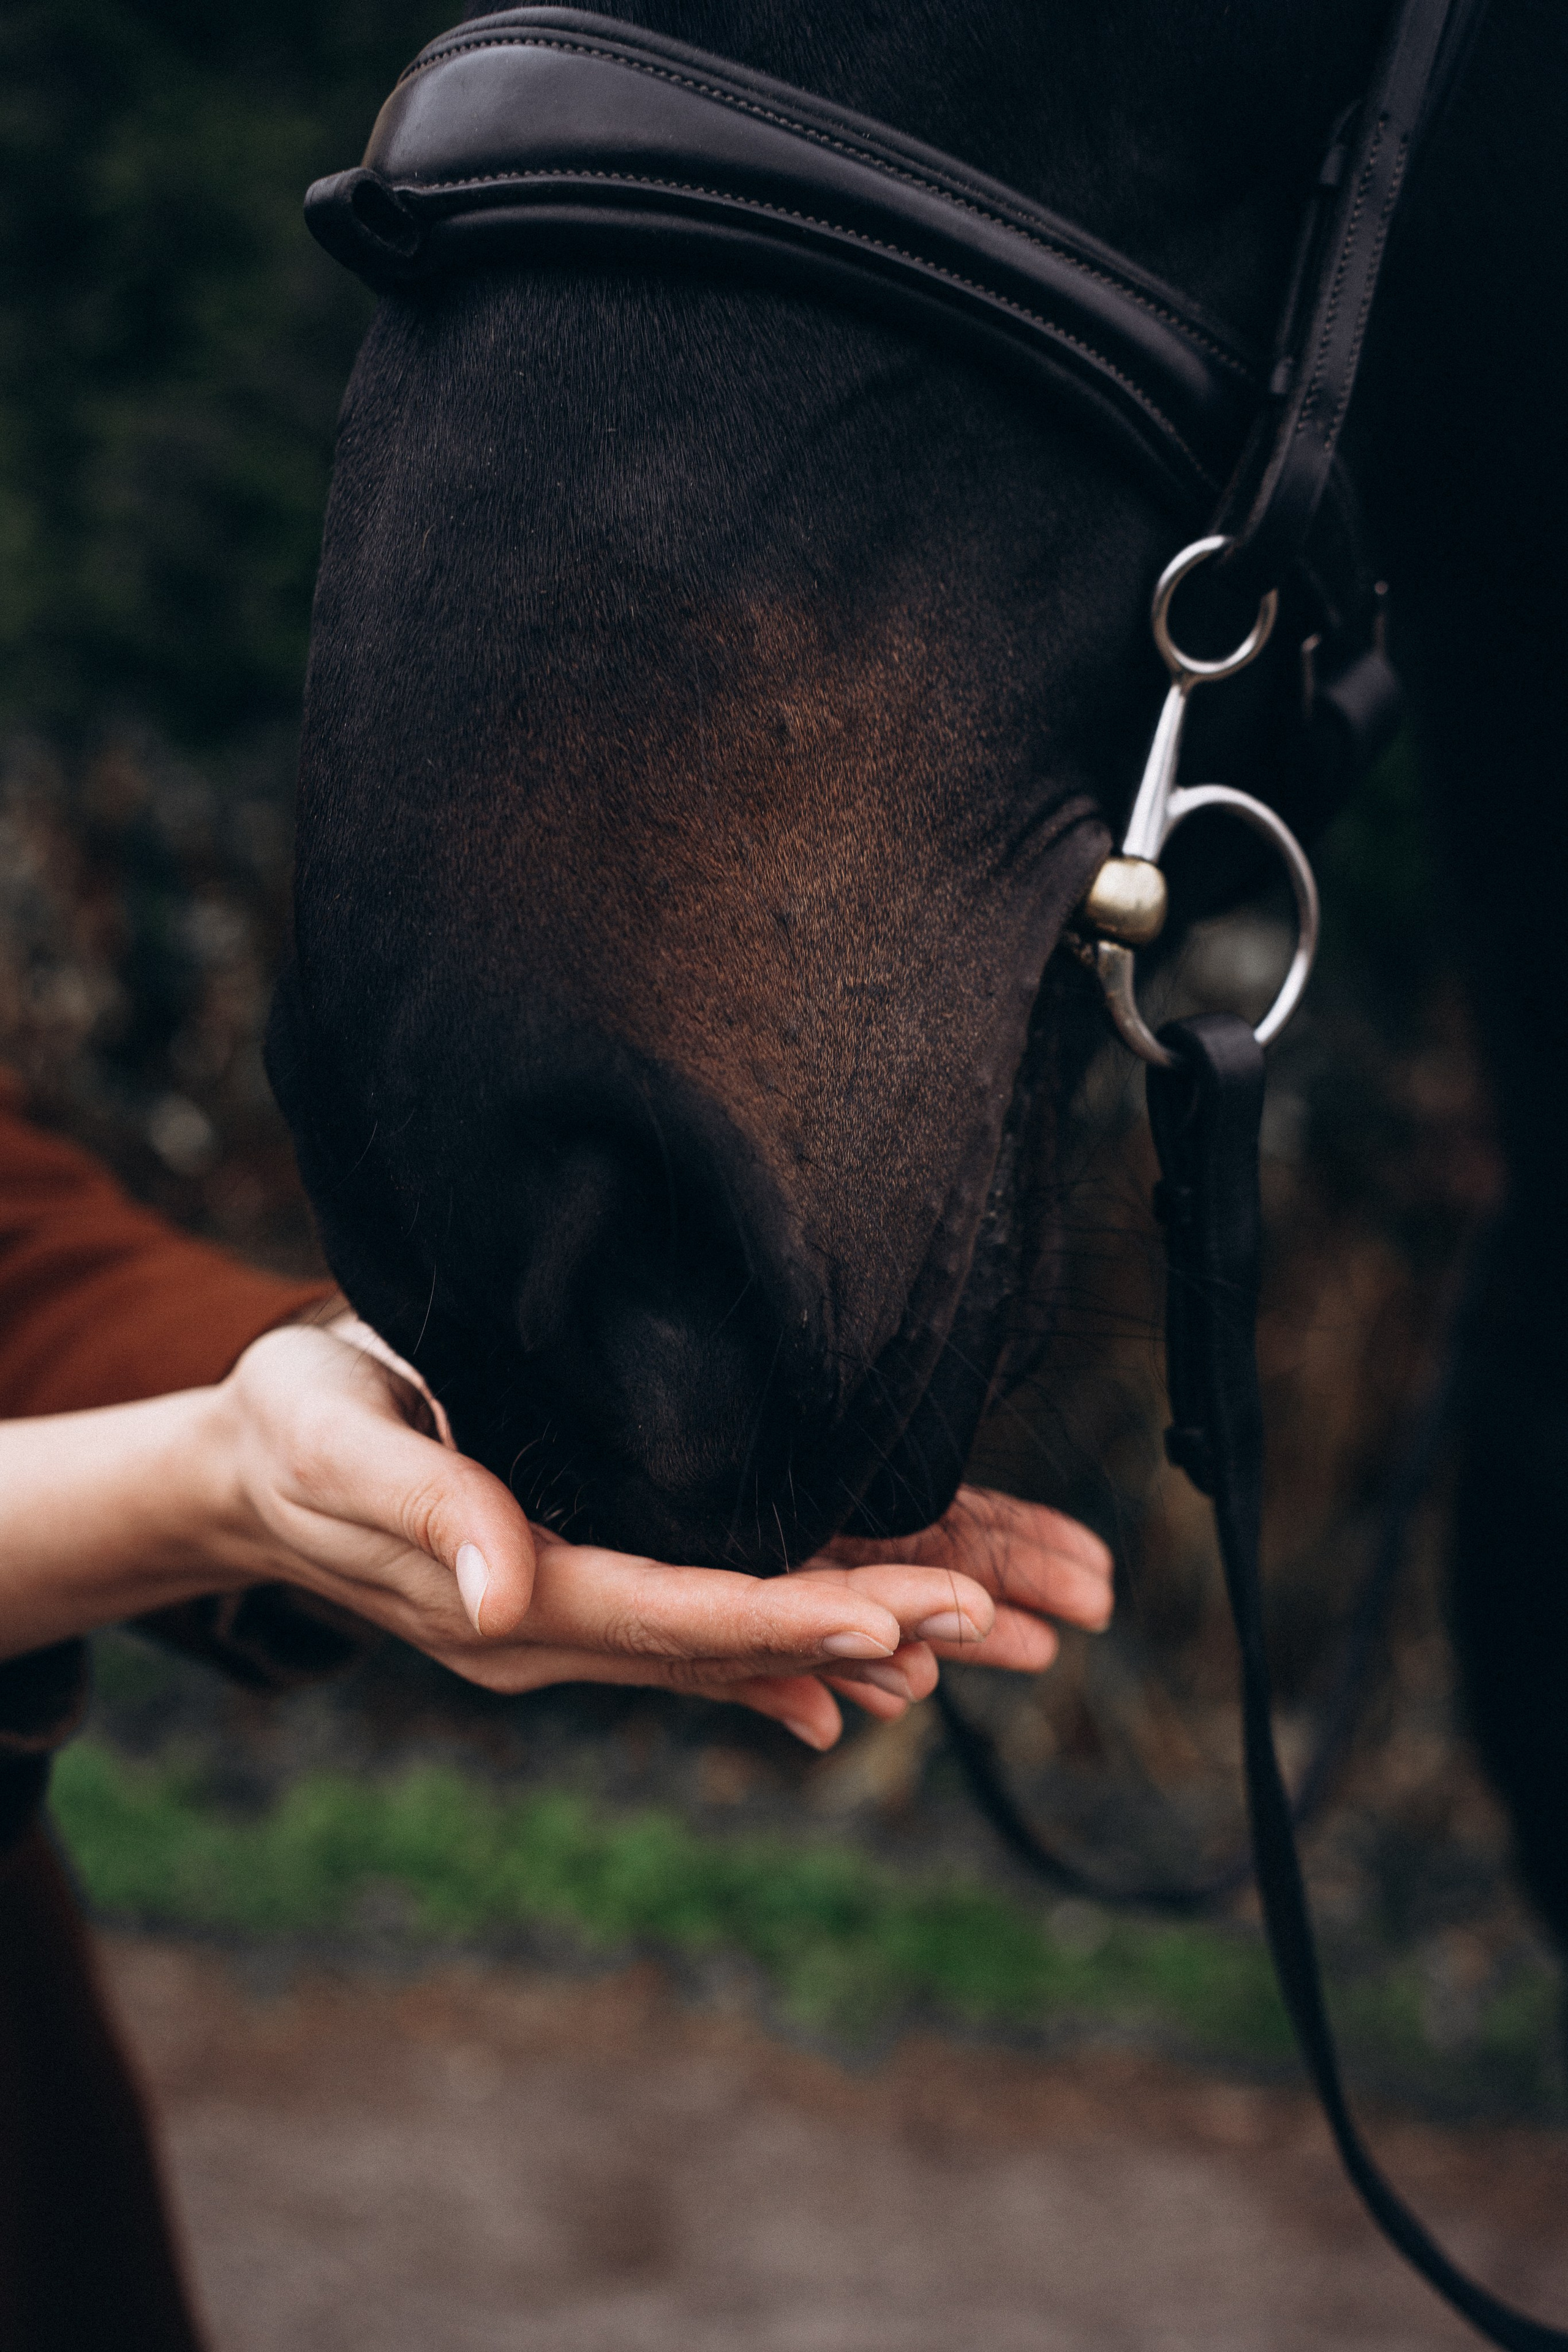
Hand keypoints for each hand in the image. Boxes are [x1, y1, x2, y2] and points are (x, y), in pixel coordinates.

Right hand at [211, 1320, 1112, 1749]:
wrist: (248, 1473)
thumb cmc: (289, 1424)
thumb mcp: (330, 1434)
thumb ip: (420, 1506)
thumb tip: (501, 1598)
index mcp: (503, 1594)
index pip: (673, 1612)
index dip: (790, 1616)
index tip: (901, 1615)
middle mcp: (548, 1630)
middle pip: (729, 1639)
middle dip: (867, 1629)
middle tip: (1006, 1619)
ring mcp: (564, 1629)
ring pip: (730, 1645)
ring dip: (853, 1643)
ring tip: (987, 1636)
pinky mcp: (573, 1604)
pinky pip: (696, 1640)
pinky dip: (782, 1657)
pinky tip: (860, 1688)